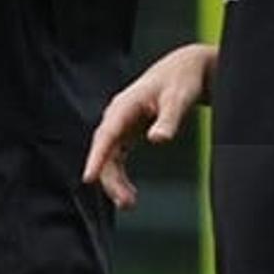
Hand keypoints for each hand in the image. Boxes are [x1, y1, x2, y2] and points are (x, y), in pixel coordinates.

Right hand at [82, 43, 213, 208]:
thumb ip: (169, 120)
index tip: (88, 177)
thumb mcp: (178, 99)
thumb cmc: (181, 81)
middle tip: (126, 202)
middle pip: (104, 151)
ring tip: (129, 203)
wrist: (185, 70)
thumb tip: (158, 140)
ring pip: (108, 158)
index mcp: (124, 105)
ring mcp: (120, 125)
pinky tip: (129, 193)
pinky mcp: (126, 133)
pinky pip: (116, 158)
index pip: (106, 134)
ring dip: (115, 181)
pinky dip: (120, 176)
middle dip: (110, 178)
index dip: (96, 157)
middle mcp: (117, 116)